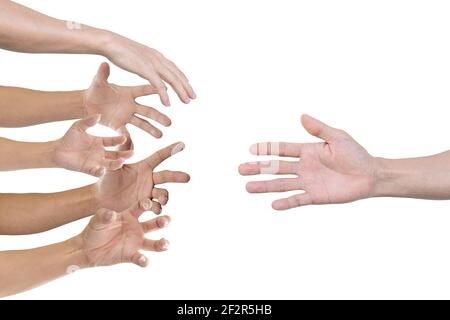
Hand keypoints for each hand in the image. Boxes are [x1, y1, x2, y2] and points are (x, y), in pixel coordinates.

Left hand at [53, 115, 132, 176]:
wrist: (56, 150)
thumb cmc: (68, 138)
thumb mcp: (78, 126)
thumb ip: (88, 121)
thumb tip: (99, 115)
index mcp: (99, 142)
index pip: (112, 142)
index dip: (119, 141)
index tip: (125, 138)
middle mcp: (100, 153)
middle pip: (116, 154)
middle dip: (124, 154)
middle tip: (132, 153)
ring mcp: (95, 162)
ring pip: (110, 164)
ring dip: (116, 163)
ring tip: (121, 161)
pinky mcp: (89, 169)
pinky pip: (98, 172)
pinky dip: (101, 171)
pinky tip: (103, 169)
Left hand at [78, 203, 170, 267]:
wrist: (87, 248)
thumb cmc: (94, 229)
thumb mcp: (97, 220)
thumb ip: (104, 215)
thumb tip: (111, 214)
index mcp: (130, 215)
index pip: (142, 207)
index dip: (146, 204)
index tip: (148, 204)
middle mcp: (137, 228)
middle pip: (153, 224)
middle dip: (162, 221)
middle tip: (167, 220)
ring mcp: (135, 242)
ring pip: (152, 243)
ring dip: (161, 243)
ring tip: (166, 244)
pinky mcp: (131, 255)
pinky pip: (140, 258)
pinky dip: (143, 260)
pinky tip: (144, 260)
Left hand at [85, 62, 171, 137]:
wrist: (87, 103)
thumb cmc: (95, 90)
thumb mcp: (98, 82)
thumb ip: (102, 75)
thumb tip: (104, 63)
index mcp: (128, 93)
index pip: (144, 91)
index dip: (154, 91)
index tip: (167, 91)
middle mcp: (131, 105)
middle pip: (148, 111)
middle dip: (158, 117)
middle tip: (169, 123)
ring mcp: (126, 116)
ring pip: (142, 123)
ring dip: (151, 129)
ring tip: (160, 135)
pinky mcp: (118, 125)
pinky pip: (125, 133)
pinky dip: (129, 140)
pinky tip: (133, 146)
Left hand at [96, 142, 189, 213]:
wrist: (102, 199)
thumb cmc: (106, 180)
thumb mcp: (113, 166)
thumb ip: (120, 154)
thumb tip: (125, 136)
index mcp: (143, 167)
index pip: (159, 156)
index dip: (170, 151)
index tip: (182, 144)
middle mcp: (149, 179)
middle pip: (167, 176)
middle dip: (177, 176)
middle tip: (187, 178)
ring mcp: (148, 192)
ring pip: (163, 193)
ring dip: (164, 196)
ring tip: (161, 200)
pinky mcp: (146, 205)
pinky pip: (155, 206)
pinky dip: (156, 208)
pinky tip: (154, 210)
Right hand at [103, 35, 195, 105]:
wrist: (109, 42)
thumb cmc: (120, 50)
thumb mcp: (138, 57)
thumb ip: (147, 64)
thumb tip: (150, 72)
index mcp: (157, 55)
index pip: (174, 68)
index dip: (182, 78)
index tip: (188, 87)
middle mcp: (158, 59)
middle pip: (177, 74)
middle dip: (186, 86)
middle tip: (193, 97)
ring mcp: (153, 63)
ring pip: (172, 79)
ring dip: (181, 91)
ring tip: (187, 102)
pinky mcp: (145, 69)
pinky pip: (158, 84)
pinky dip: (164, 94)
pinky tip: (168, 104)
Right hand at [239, 115, 376, 209]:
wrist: (370, 175)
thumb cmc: (356, 154)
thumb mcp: (338, 137)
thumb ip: (319, 129)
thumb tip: (302, 116)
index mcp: (307, 151)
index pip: (282, 150)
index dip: (267, 149)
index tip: (251, 149)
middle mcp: (304, 167)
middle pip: (276, 168)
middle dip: (258, 168)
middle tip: (241, 169)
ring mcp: (308, 182)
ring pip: (282, 184)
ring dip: (265, 186)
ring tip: (248, 187)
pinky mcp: (315, 196)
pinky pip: (298, 200)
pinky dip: (286, 202)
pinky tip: (273, 205)